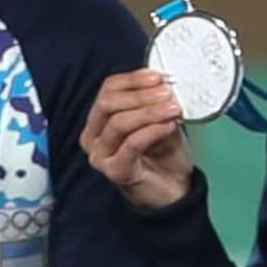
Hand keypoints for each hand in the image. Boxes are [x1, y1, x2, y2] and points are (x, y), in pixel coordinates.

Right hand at [79, 66, 195, 203]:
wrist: (172, 189)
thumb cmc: (162, 155)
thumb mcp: (158, 119)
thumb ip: (154, 102)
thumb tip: (162, 82)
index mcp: (99, 120)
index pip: (108, 90)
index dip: (133, 79)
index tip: (157, 76)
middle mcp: (93, 138)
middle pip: (108, 104)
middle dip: (140, 95)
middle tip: (166, 93)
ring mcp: (101, 156)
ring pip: (118, 123)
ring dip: (149, 112)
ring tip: (172, 109)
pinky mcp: (115, 171)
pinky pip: (131, 144)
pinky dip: (152, 130)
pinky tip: (169, 125)